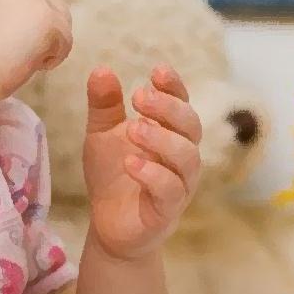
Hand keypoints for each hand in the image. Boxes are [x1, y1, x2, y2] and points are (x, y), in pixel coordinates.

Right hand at [0, 0, 72, 105]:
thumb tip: (14, 26)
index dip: (17, 21)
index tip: (3, 43)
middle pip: (43, 1)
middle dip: (35, 29)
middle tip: (16, 56)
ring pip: (58, 19)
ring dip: (46, 42)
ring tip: (22, 63)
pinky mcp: (46, 18)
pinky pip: (65, 41)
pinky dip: (53, 59)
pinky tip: (30, 68)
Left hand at [82, 64, 200, 260]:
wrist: (107, 224)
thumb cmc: (113, 174)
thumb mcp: (102, 134)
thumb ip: (104, 104)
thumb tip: (101, 69)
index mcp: (169, 132)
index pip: (182, 104)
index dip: (175, 87)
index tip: (157, 71)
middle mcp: (181, 156)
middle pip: (191, 126)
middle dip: (169, 108)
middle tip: (140, 97)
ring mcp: (179, 185)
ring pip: (187, 158)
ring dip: (162, 139)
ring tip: (135, 128)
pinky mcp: (166, 212)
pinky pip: (171, 191)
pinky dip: (153, 174)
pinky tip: (131, 163)